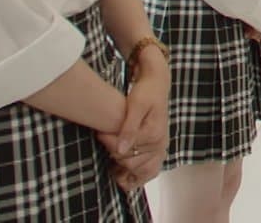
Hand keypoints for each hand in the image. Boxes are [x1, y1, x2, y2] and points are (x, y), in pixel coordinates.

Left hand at [98, 49, 168, 190]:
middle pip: (131, 163)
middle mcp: (159, 143)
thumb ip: (128, 128)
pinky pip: (149, 170)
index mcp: (153, 133)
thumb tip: (120, 149)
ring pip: (139, 170)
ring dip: (124, 168)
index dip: (109, 144)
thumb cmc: (146, 91)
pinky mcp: (157, 147)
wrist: (158, 84)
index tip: (101, 133)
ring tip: (112, 159)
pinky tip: (124, 174)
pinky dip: (136, 175)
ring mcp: (160, 147)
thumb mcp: (135, 105)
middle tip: (106, 140)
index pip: (125, 151)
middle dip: (114, 155)